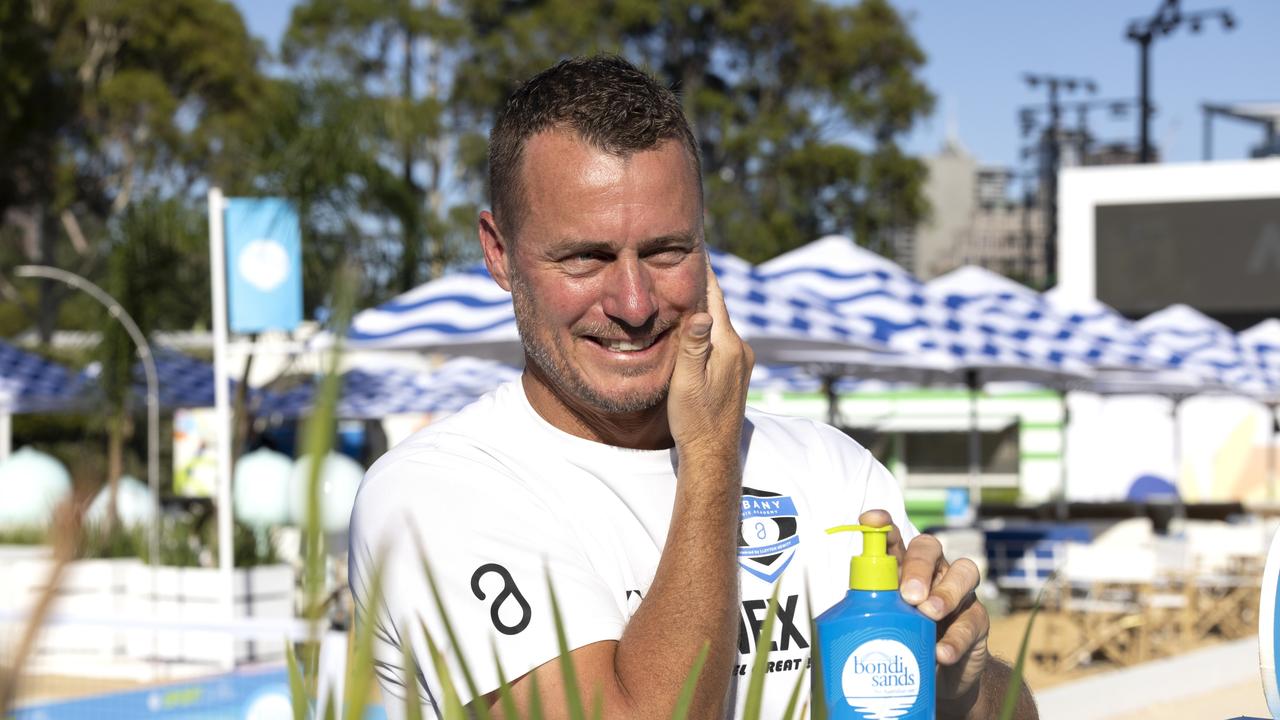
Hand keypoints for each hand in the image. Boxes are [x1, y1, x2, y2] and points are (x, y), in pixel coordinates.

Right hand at [666, 252, 754, 462]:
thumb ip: (693, 346)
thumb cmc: (695, 420)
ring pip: (718, 324)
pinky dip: (707, 326)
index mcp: (728, 346)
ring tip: (687, 282)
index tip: (697, 244)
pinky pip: (720, 338)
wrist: (713, 453)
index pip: (715, 298)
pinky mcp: (736, 371)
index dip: (704, 271)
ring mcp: (740, 361)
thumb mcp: (687, 381)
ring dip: (704, 305)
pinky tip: (694, 323)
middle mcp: (740, 349)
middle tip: (686, 255)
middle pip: (717, 307)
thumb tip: (702, 312)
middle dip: (701, 284)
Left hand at [858, 510, 989, 717]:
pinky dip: (956, 638)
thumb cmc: (904, 640)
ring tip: (928, 614)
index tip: (870, 520)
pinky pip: (972, 621)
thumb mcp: (883, 624)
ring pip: (964, 573)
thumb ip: (868, 615)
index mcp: (904, 566)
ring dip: (945, 593)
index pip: (895, 538)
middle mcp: (933, 571)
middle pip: (930, 548)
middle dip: (919, 566)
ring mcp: (959, 594)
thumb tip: (835, 625)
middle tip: (909, 595)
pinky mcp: (976, 622)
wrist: (941, 676)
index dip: (884, 526)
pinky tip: (941, 652)